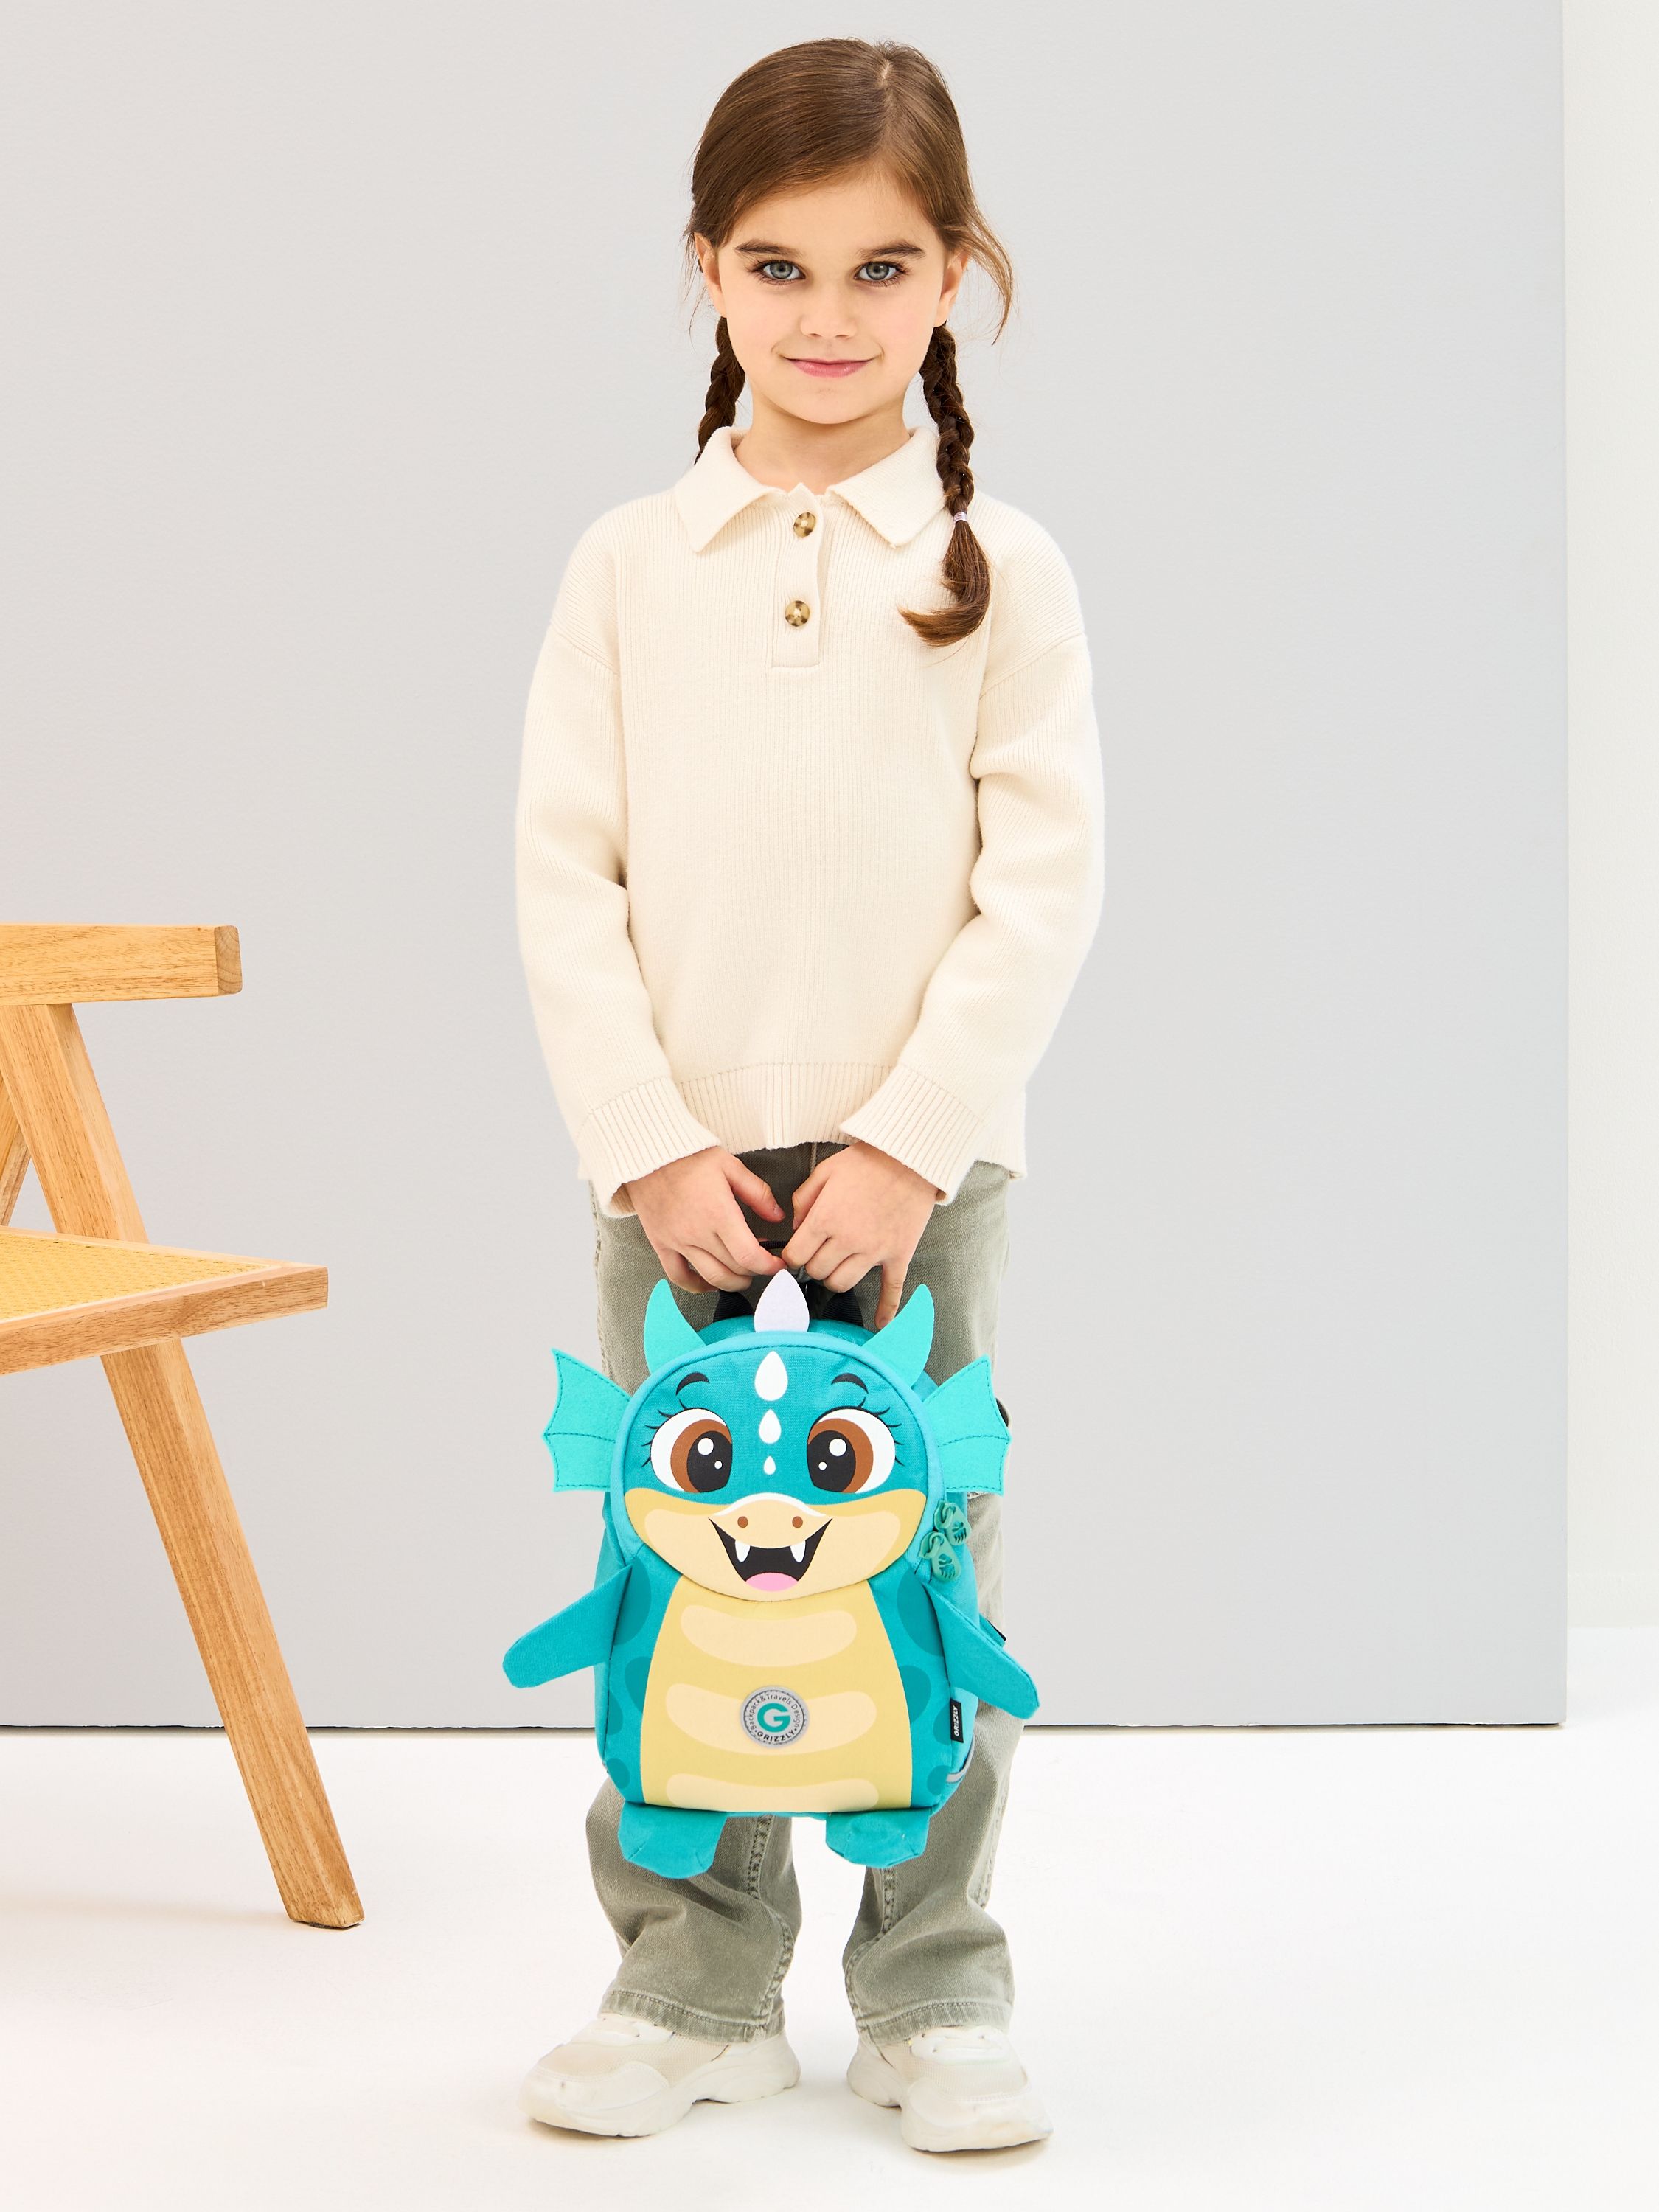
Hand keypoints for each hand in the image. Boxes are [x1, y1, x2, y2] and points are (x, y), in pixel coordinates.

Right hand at [622, 1147, 789, 1294]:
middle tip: (763, 1264)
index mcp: (718, 1213)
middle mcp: (698, 1232)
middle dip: (755, 1271)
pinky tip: (710, 1282)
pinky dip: (697, 1285)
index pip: (749, 1255)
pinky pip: (679, 1275)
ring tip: (743, 1276)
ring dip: (733, 1283)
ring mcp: (678, 1241)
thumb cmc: (687, 1157)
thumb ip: (757, 1193)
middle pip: (734, 1269)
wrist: (648, 1155)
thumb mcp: (730, 1166)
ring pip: (711, 1277)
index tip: (777, 1265)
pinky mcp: (661, 1244)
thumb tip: (777, 1215)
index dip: (768, 1266)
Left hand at [780, 1140, 941, 1328]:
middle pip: (817, 1272)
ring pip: (842, 1283)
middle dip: (813, 1265)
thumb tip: (796, 1227)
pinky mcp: (898, 1254)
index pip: (796, 1256)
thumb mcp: (825, 1171)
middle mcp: (847, 1240)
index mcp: (825, 1219)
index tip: (796, 1252)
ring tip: (838, 1265)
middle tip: (819, 1252)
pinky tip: (881, 1324)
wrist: (911, 1158)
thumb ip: (803, 1200)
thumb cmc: (867, 1162)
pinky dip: (887, 1310)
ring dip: (835, 1278)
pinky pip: (891, 1289)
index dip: (792, 1255)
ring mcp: (874, 1250)